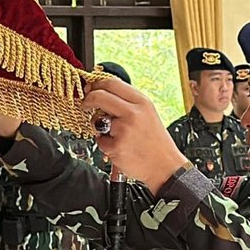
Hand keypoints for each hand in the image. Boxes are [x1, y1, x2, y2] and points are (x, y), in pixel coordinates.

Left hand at [82, 77, 183, 191]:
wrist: (165, 166)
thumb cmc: (154, 141)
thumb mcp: (147, 114)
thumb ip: (127, 102)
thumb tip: (101, 92)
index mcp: (142, 102)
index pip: (112, 83)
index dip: (96, 84)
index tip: (90, 89)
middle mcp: (133, 113)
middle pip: (99, 96)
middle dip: (87, 100)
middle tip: (85, 105)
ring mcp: (124, 129)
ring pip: (96, 121)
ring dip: (99, 128)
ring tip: (116, 136)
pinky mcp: (116, 146)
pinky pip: (100, 141)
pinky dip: (105, 145)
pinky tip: (120, 148)